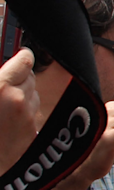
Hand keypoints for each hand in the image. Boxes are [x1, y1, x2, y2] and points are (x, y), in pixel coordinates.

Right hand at [0, 48, 39, 174]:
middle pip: (31, 77)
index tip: (21, 56)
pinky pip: (32, 115)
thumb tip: (12, 67)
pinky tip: (7, 123)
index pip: (25, 61)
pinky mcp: (31, 133)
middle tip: (7, 84)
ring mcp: (27, 118)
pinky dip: (24, 114)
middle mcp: (17, 100)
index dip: (22, 57)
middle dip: (20, 78)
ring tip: (3, 106)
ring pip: (34, 96)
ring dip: (23, 96)